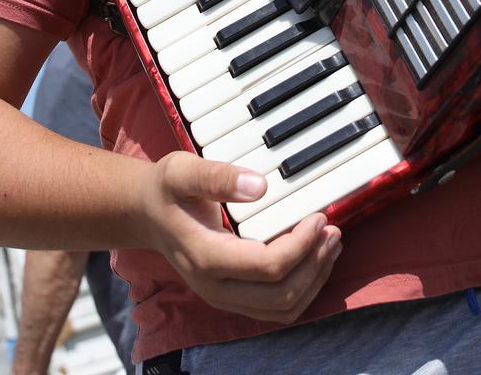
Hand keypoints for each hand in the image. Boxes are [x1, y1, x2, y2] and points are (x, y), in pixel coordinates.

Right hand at [138, 151, 341, 322]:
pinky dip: (302, 290)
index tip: (319, 217)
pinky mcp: (232, 298)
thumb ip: (218, 177)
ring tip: (330, 246)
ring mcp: (223, 298)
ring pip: (282, 309)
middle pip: (281, 295)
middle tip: (332, 231)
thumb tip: (260, 186)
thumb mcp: (182, 171)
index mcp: (206, 258)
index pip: (269, 266)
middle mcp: (214, 287)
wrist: (147, 214)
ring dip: (314, 281)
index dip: (302, 244)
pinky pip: (276, 310)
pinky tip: (313, 260)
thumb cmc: (167, 190)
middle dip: (315, 264)